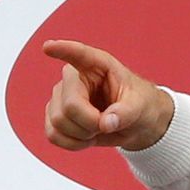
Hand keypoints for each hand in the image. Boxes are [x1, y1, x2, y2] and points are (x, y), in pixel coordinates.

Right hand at [44, 39, 173, 150]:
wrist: (135, 124)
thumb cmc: (139, 105)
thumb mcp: (140, 106)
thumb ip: (125, 113)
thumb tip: (106, 123)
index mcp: (97, 66)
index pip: (79, 54)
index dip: (63, 50)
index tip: (49, 47)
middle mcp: (74, 79)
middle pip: (69, 106)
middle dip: (90, 123)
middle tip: (107, 124)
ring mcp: (60, 98)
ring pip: (58, 122)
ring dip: (82, 134)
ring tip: (98, 129)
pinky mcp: (55, 117)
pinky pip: (53, 135)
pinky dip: (72, 143)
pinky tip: (87, 138)